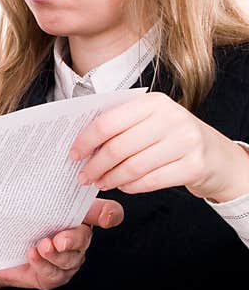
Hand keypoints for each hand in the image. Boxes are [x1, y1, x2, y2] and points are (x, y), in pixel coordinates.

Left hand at [0, 198, 122, 289]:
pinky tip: (32, 254)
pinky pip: (54, 274)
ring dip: (56, 254)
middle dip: (73, 239)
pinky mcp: (51, 276)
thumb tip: (35, 162)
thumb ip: (38, 186)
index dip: (110, 214)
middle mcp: (75, 236)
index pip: (105, 212)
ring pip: (71, 259)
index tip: (105, 218)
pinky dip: (43, 265)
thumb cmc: (10, 217)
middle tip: (59, 238)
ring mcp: (65, 259)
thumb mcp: (22, 197)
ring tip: (41, 246)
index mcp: (75, 214)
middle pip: (86, 238)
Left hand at [70, 92, 248, 202]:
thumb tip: (81, 143)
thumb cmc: (172, 137)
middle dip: (95, 165)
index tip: (73, 154)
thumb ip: (120, 125)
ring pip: (133, 166)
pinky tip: (123, 186)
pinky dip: (132, 186)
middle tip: (83, 176)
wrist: (217, 155)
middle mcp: (171, 117)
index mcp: (153, 102)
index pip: (108, 122)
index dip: (86, 141)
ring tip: (100, 183)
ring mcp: (186, 141)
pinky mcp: (194, 165)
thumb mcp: (149, 121)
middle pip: (118, 147)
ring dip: (111, 178)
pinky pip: (152, 180)